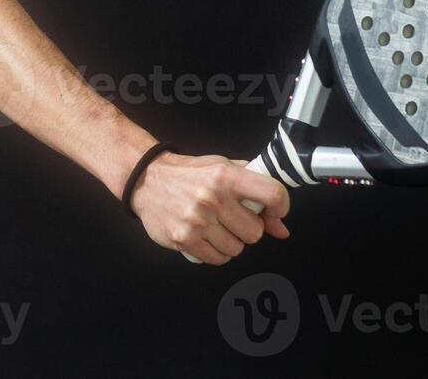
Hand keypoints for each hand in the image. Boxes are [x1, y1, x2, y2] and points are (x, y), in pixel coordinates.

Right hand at [128, 152, 289, 264]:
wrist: (147, 180)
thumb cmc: (190, 174)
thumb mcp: (223, 169)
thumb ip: (255, 190)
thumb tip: (281, 228)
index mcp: (226, 176)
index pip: (272, 194)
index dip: (280, 207)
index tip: (274, 212)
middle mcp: (213, 197)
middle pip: (255, 232)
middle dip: (248, 228)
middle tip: (232, 218)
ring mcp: (197, 220)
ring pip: (237, 249)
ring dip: (230, 242)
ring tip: (215, 226)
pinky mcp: (184, 239)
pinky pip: (217, 259)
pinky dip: (216, 252)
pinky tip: (205, 237)